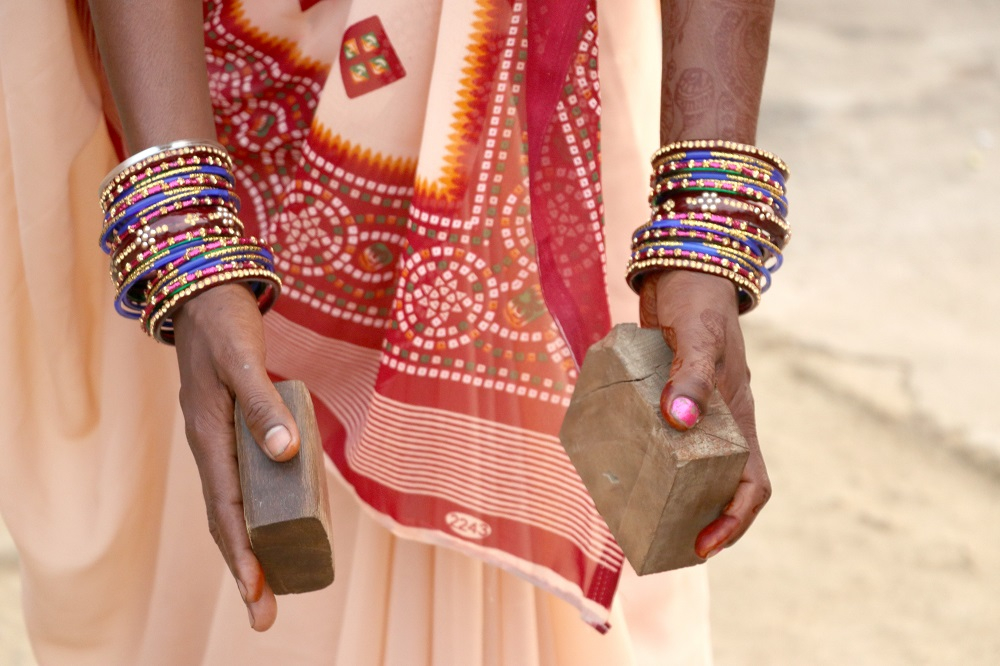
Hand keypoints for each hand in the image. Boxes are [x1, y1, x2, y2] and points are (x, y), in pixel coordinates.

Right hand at [173, 283, 300, 630]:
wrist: (205, 296)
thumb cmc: (225, 326)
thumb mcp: (245, 361)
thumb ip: (263, 406)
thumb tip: (286, 454)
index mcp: (209, 437)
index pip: (226, 510)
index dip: (242, 553)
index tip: (259, 592)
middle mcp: (211, 448)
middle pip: (226, 521)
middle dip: (246, 568)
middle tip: (265, 614)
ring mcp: (219, 442)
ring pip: (232, 507)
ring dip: (250, 548)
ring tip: (270, 585)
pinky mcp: (232, 432)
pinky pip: (242, 484)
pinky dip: (254, 514)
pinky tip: (276, 526)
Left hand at [638, 270, 770, 558]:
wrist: (683, 266)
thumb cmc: (697, 299)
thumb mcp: (697, 337)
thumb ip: (691, 376)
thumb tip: (679, 420)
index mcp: (738, 416)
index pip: (752, 485)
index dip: (734, 521)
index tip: (702, 543)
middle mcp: (721, 421)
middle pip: (720, 487)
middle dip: (700, 520)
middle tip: (662, 541)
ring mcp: (696, 410)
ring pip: (691, 467)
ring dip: (673, 495)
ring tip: (638, 516)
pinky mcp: (668, 397)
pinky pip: (664, 439)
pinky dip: (649, 457)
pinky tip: (619, 465)